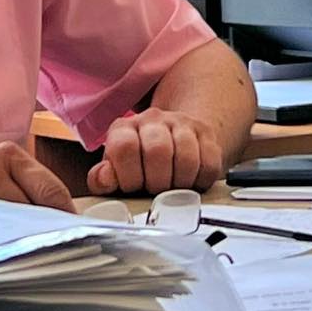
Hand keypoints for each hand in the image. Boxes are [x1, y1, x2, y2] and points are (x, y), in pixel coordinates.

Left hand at [86, 108, 225, 195]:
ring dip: (180, 183)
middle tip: (155, 190)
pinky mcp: (206, 133)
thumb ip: (103, 179)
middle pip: (158, 150)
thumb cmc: (138, 164)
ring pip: (186, 156)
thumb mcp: (115, 171)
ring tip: (173, 188)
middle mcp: (152, 120)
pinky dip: (201, 181)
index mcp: (124, 128)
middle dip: (157, 182)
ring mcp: (181, 123)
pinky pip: (209, 163)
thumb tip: (103, 179)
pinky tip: (191, 182)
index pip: (124, 146)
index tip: (133, 187)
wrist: (170, 139)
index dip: (129, 176)